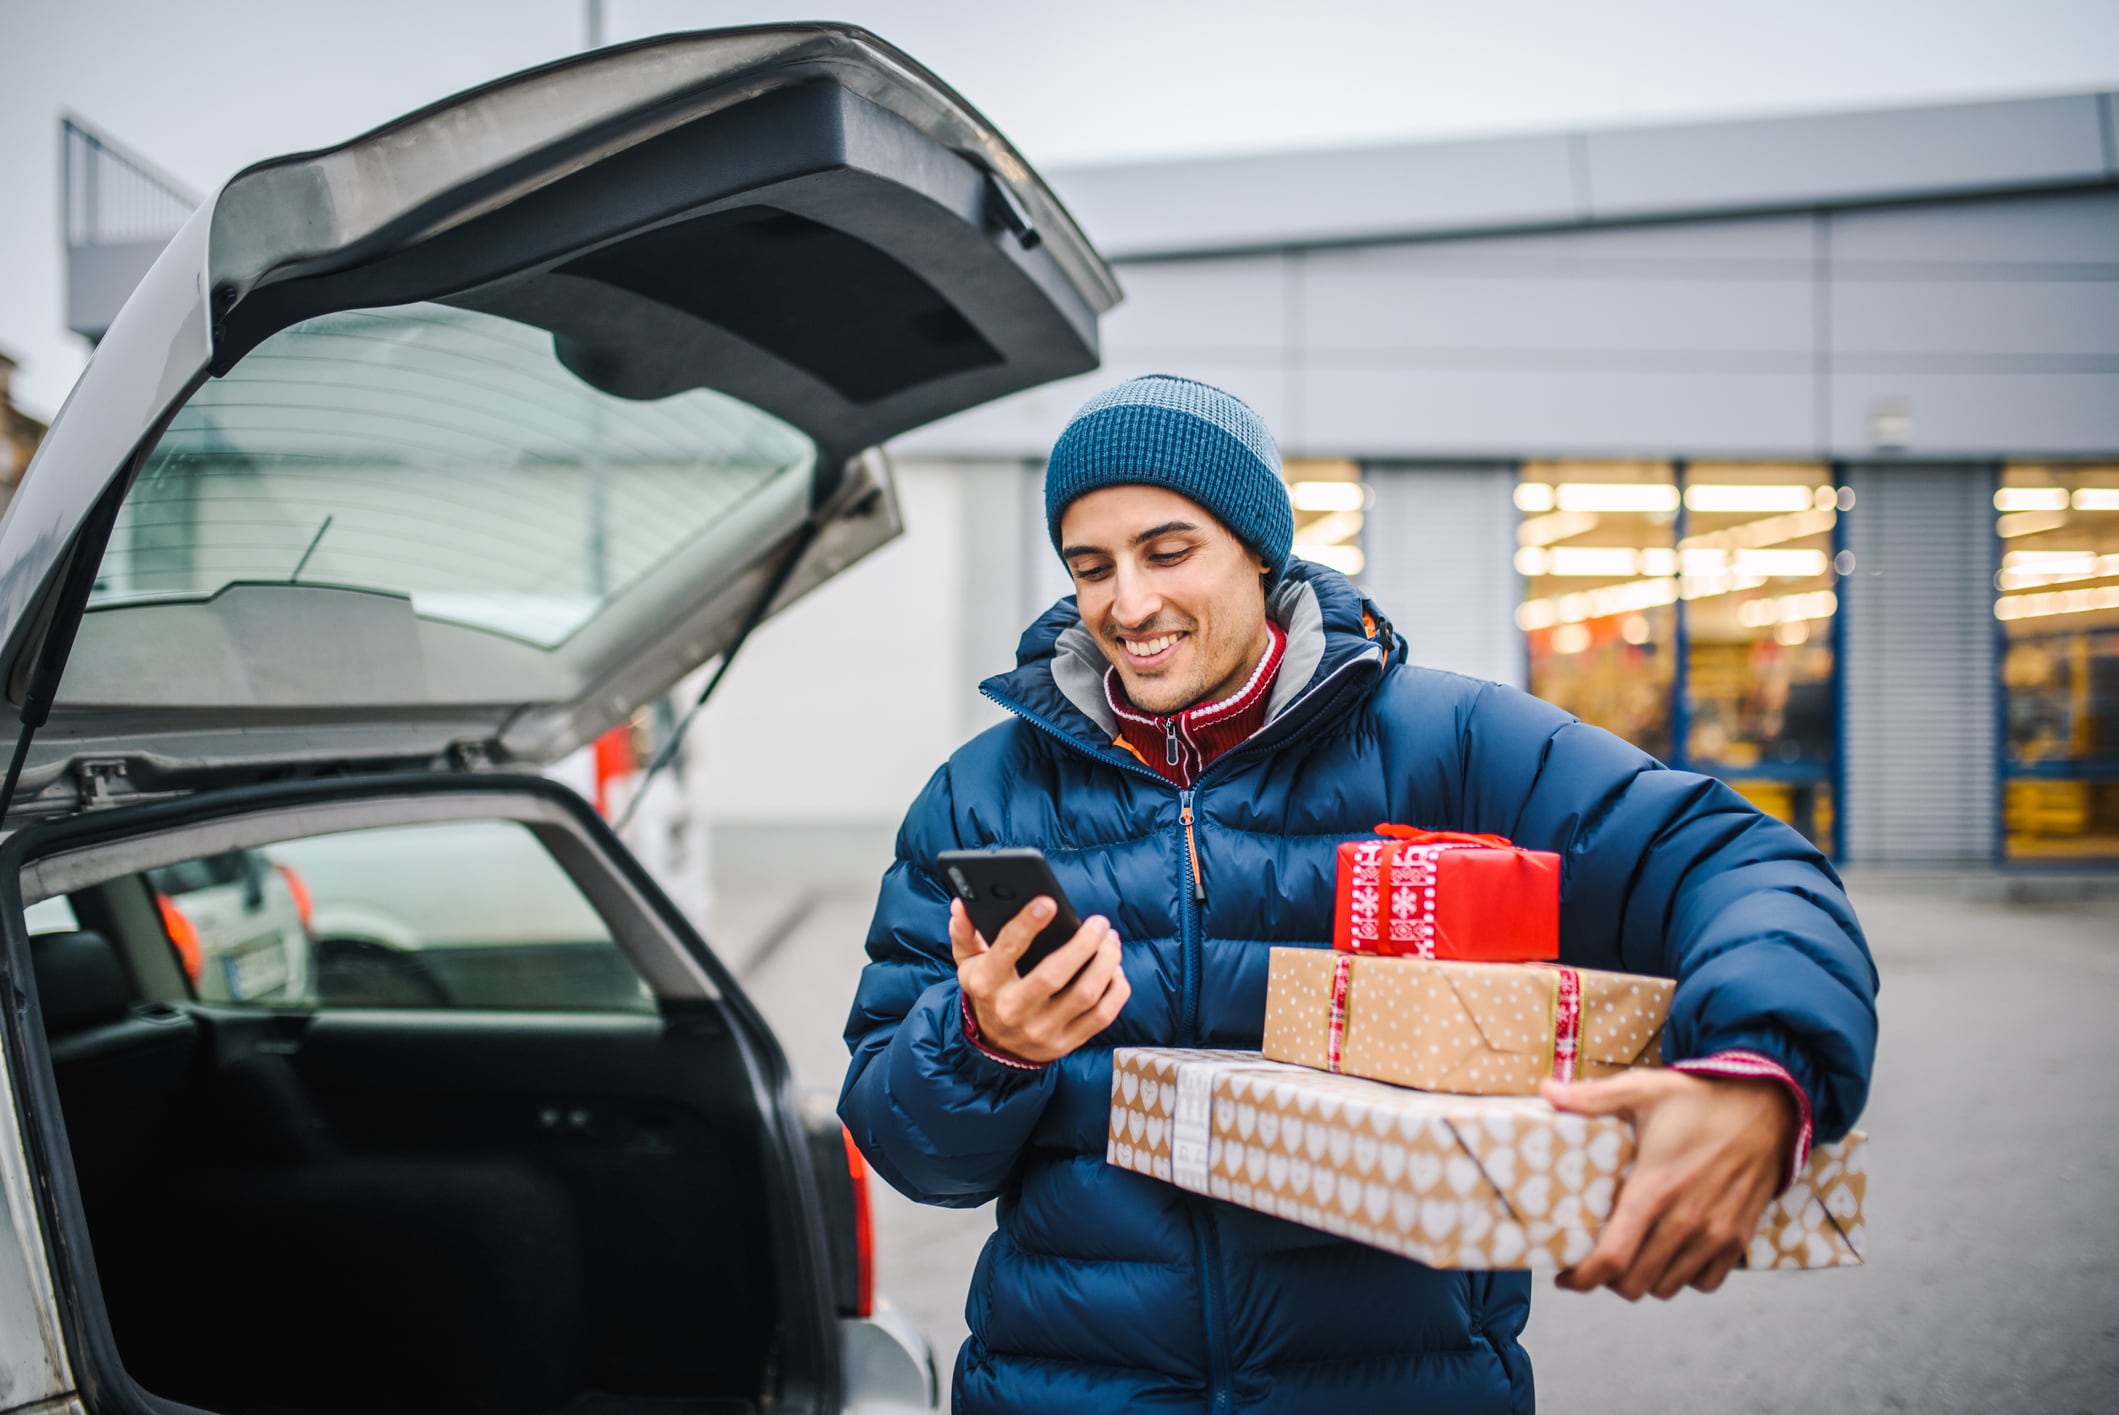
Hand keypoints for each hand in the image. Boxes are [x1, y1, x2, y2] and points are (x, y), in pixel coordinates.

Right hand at [950, 896, 1130, 1064]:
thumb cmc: (988, 992)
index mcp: (987, 984)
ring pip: (1084, 995)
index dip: (1027, 924)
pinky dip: (1115, 990)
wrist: (996, 1047)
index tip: (1048, 902)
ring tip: (1111, 941)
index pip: (1006, 951)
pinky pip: (1101, 1016)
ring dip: (1106, 963)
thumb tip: (960, 905)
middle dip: (1082, 944)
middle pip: (1054, 974)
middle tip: (1099, 923)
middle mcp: (1012, 1010)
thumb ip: (964, 933)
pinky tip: (1115, 970)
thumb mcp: (968, 964)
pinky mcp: (1065, 1044)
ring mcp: (1041, 1030)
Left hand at [1542, 1068, 1796, 1300]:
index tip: (1565, 1277)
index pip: (1613, 1257)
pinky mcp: (1739, 1238)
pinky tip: (1671, 1256)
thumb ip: (1592, 1097)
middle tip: (1596, 1262)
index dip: (1584, 1278)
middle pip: (1637, 1282)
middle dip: (1608, 1281)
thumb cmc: (1700, 1099)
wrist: (1767, 1108)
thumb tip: (1545, 1092)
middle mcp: (1686, 1220)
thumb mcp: (1644, 1089)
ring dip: (1645, 1280)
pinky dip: (1685, 1278)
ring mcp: (1716, 1234)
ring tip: (1632, 1258)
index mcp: (1655, 1189)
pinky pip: (1707, 1282)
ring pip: (1669, 1287)